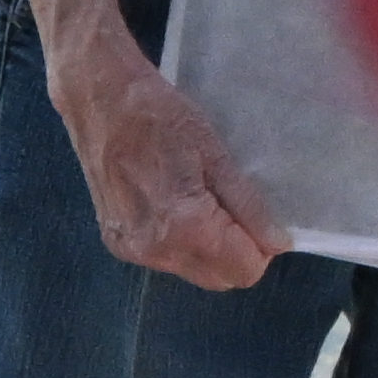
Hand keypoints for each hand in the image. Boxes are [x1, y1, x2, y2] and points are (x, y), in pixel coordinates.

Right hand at [50, 33, 290, 288]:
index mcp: (183, 227)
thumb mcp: (216, 153)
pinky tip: (172, 205)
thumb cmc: (160, 116)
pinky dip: (182, 243)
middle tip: (231, 206)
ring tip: (200, 201)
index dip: (260, 246)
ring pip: (194, 271)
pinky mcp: (116, 243)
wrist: (99, 99)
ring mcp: (131, 249)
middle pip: (220, 279)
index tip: (255, 215)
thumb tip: (278, 243)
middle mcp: (155, 249)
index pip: (244, 269)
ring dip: (209, 249)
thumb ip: (248, 205)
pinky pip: (167, 260)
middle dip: (236, 251)